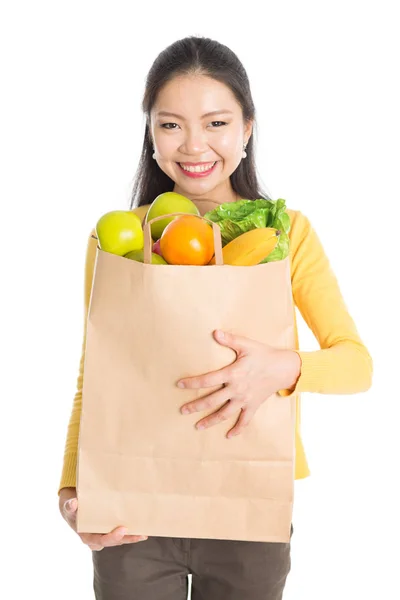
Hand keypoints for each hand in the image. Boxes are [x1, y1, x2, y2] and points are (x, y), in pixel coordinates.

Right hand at [59, 487, 147, 550]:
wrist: (74, 508)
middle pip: (114, 542)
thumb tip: (73, 504)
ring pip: (120, 540)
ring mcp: (104, 535)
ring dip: (132, 537)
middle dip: (127, 539)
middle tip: (140, 534)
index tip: (122, 530)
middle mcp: (97, 539)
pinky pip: (122, 534)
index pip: (100, 541)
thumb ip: (69, 506)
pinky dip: (131, 532)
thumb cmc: (72, 508)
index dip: (112, 537)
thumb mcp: (69, 506)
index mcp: (87, 536)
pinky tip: (142, 529)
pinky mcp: (110, 530)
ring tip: (144, 534)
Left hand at [178, 329, 300, 437]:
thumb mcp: (246, 345)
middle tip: (182, 411)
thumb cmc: (264, 354)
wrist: (284, 368)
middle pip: (212, 401)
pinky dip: (237, 429)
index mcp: (232, 374)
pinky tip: (228, 436)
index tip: (179, 385)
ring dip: (210, 421)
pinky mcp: (253, 406)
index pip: (207, 380)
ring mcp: (245, 400)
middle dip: (196, 406)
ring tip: (197, 426)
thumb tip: (214, 332)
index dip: (192, 383)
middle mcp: (236, 390)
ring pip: (224, 414)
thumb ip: (229, 340)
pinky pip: (244, 421)